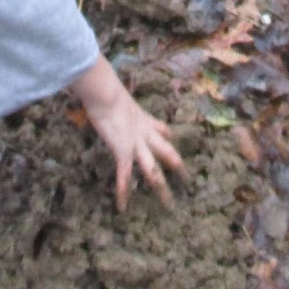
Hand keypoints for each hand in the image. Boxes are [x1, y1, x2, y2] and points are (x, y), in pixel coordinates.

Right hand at [70, 56, 186, 210]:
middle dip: (178, 166)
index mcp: (143, 119)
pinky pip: (124, 175)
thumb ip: (112, 92)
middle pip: (167, 152)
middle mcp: (144, 133)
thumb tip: (101, 82)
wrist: (105, 91)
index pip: (161, 129)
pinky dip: (123, 192)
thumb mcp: (114, 91)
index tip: (171, 138)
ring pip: (154, 170)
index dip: (166, 135)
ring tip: (168, 204)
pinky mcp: (123, 151)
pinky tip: (122, 207)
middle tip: (188, 180)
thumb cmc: (105, 88)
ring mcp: (136, 144)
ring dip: (161, 188)